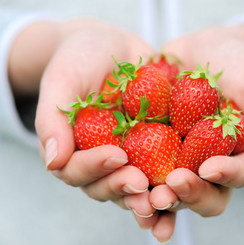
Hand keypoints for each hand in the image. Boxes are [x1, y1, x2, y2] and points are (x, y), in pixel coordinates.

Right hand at [9, 18, 158, 225]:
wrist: (111, 45)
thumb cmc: (78, 59)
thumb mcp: (61, 81)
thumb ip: (52, 119)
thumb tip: (53, 161)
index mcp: (71, 151)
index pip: (77, 171)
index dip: (95, 168)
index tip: (116, 155)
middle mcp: (99, 162)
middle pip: (107, 188)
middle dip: (123, 188)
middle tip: (141, 183)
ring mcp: (129, 159)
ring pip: (136, 189)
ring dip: (149, 199)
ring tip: (166, 198)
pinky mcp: (155, 151)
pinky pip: (164, 172)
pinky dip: (175, 184)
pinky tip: (190, 185)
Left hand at [148, 25, 243, 240]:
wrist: (204, 49)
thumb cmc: (240, 67)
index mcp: (236, 158)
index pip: (236, 176)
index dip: (225, 176)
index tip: (209, 167)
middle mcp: (206, 167)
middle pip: (202, 195)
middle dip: (188, 194)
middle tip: (172, 186)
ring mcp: (176, 161)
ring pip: (169, 192)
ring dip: (157, 200)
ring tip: (143, 197)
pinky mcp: (148, 150)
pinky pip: (139, 171)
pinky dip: (128, 182)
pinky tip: (116, 182)